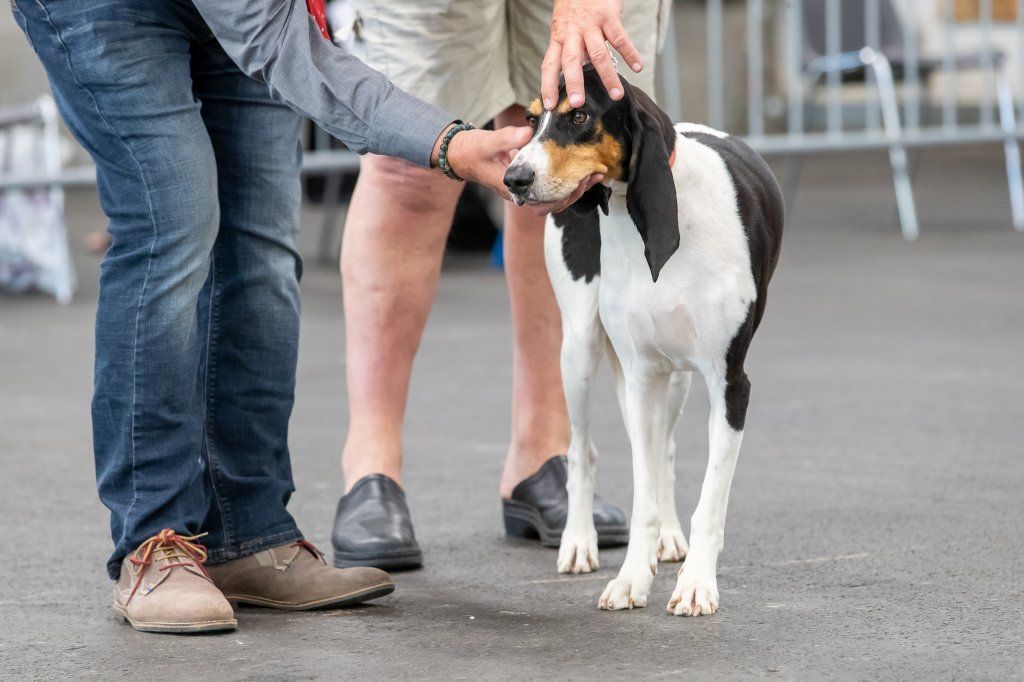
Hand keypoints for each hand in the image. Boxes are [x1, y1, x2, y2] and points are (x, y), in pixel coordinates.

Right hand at [439, 125, 604, 214]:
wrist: (460, 154)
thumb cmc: (472, 151)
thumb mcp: (488, 143)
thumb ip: (507, 138)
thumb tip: (527, 133)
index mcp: (513, 190)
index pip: (544, 202)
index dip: (564, 195)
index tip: (580, 181)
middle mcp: (521, 193)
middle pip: (554, 203)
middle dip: (576, 192)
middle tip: (595, 175)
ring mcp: (526, 189)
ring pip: (555, 197)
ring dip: (575, 187)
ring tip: (595, 173)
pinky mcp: (529, 181)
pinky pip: (552, 186)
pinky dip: (567, 180)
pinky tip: (581, 168)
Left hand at [542, 0, 642, 109]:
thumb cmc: (575, 5)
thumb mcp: (566, 27)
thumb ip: (572, 50)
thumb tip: (577, 77)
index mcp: (559, 37)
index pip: (549, 65)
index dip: (548, 85)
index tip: (549, 105)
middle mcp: (573, 32)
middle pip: (571, 60)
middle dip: (574, 83)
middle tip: (577, 103)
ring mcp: (591, 24)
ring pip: (598, 54)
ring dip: (608, 76)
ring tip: (616, 94)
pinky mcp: (608, 16)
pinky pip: (620, 38)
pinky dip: (630, 53)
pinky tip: (637, 67)